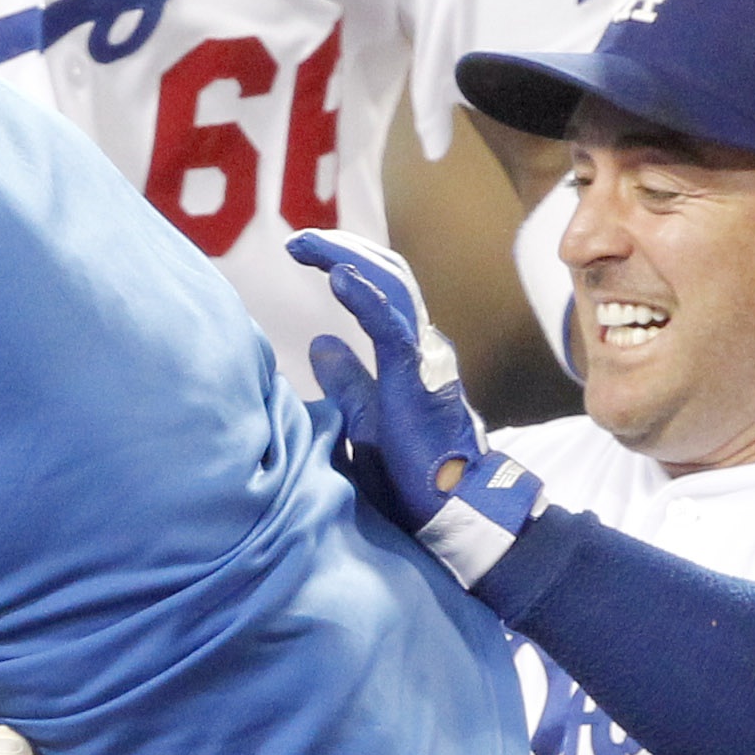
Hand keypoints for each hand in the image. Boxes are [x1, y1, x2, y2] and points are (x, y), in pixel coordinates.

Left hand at [287, 228, 541, 587]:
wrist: (453, 513)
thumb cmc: (414, 475)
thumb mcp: (368, 421)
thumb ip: (348, 382)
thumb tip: (320, 343)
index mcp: (408, 354)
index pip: (379, 291)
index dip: (346, 263)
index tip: (305, 251)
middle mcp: (423, 346)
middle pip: (386, 278)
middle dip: (343, 251)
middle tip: (301, 241)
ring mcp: (426, 359)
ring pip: (392, 290)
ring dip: (348, 261)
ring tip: (310, 246)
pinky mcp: (420, 380)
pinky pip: (393, 327)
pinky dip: (366, 297)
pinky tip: (339, 276)